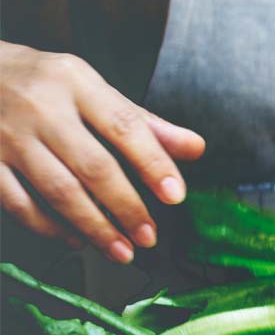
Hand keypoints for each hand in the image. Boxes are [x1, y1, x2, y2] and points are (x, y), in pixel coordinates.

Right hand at [0, 42, 204, 260]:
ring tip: (122, 250)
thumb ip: (143, 122)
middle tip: (149, 236)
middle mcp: (42, 108)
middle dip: (127, 207)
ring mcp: (8, 136)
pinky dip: (50, 227)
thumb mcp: (93, 89)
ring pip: (57, 191)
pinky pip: (19, 203)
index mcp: (77, 83)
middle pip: (93, 166)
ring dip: (94, 227)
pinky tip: (76, 240)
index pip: (125, 126)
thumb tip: (195, 148)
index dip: (154, 163)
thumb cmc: (46, 85)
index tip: (176, 195)